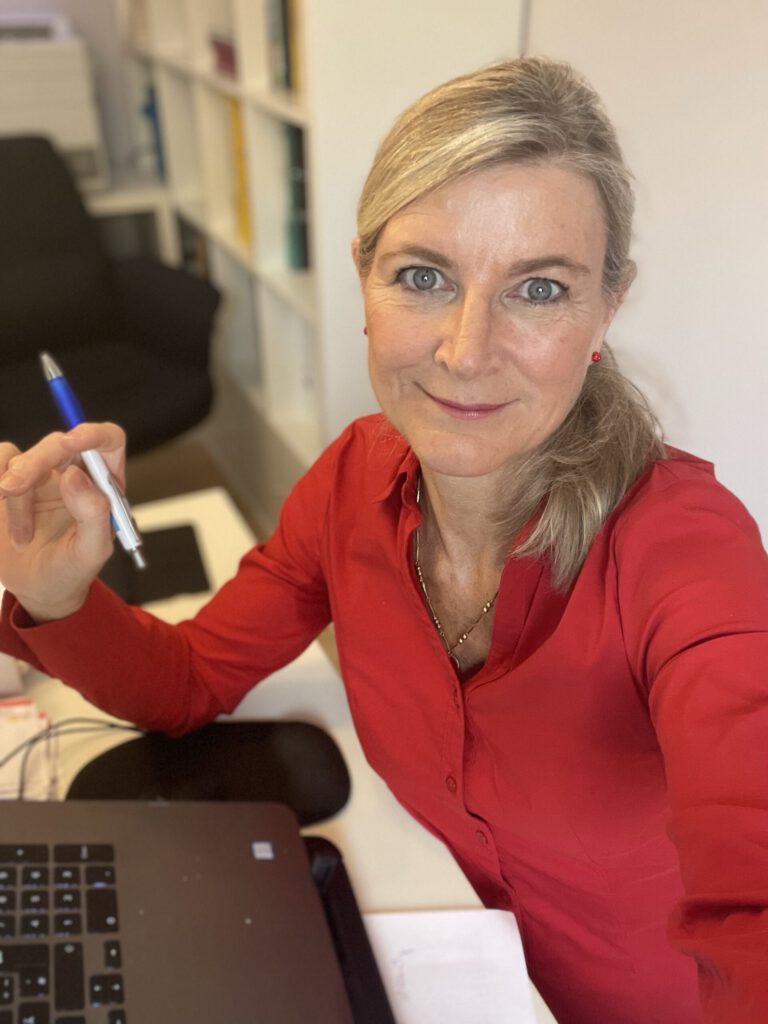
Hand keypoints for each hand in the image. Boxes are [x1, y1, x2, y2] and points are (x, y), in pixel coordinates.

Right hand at [0, 423, 125, 621]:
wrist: (36, 590)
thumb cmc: (71, 570)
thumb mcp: (91, 552)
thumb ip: (93, 514)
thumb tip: (76, 476)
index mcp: (103, 483)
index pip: (107, 440)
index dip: (93, 434)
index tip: (72, 441)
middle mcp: (73, 472)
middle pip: (57, 444)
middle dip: (33, 463)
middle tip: (11, 489)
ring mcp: (39, 476)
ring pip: (19, 458)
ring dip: (13, 493)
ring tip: (22, 536)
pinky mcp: (8, 483)